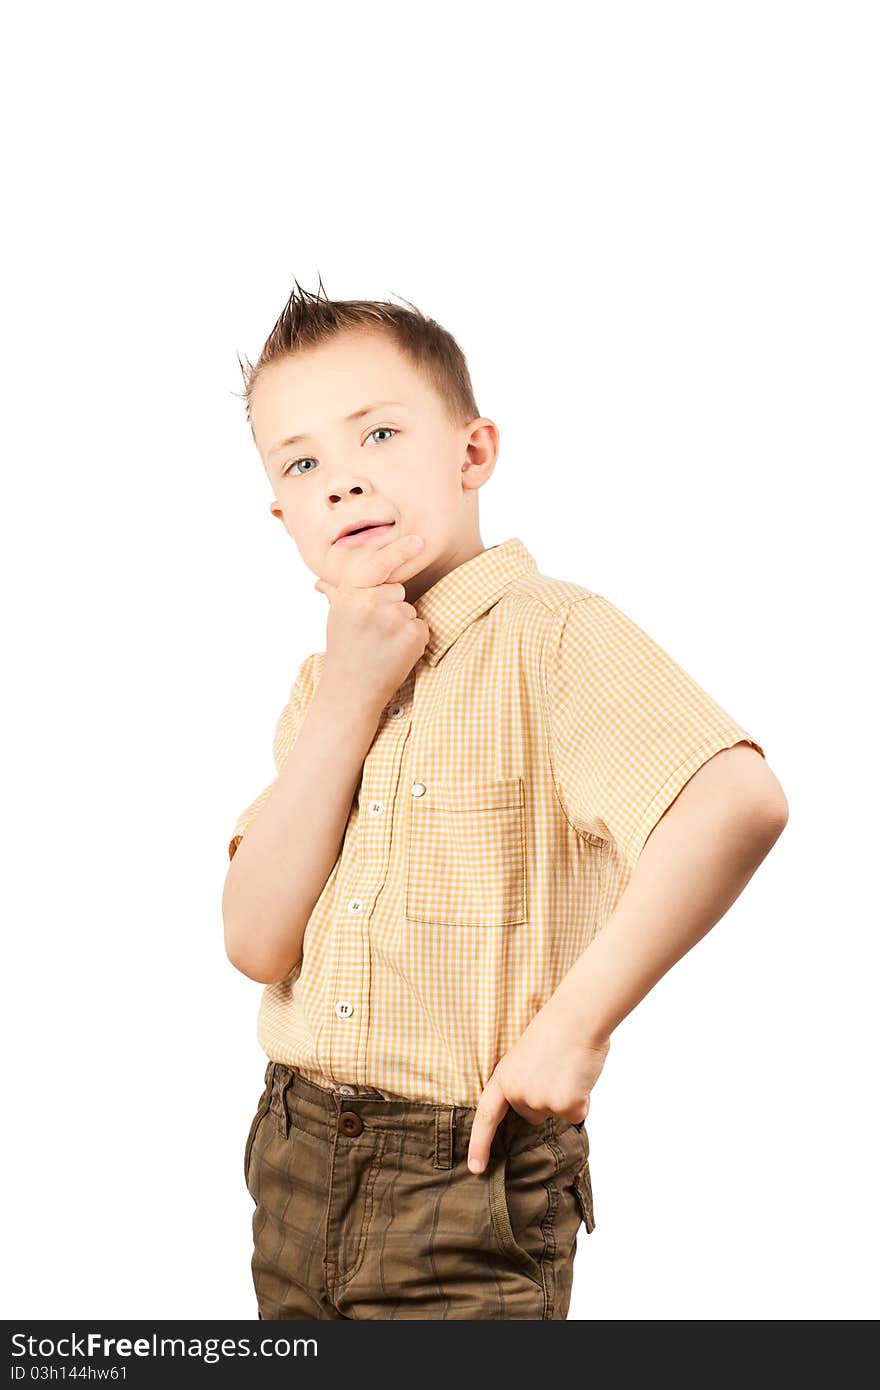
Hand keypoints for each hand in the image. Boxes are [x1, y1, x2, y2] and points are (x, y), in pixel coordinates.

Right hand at [314, 532, 430, 712]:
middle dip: (390, 605)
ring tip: (381, 644)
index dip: (398, 551)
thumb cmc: (344, 652)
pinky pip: (421, 625)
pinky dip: (414, 638)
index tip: (418, 541)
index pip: (377, 564)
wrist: (351, 690)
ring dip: (402, 623)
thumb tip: (320, 582)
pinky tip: (395, 652)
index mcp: (349, 594)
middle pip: (397, 588)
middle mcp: (370, 602)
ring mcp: (392, 618)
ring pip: (409, 608)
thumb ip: (336, 595)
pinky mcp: (412, 634)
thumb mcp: (337, 618)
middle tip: (372, 632)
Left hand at [466, 1001, 610, 1173]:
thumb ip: (522, 1082)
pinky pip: (577, 1115)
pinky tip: (580, 1077)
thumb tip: (535, 1106)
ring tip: (568, 1068)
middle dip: (546, 1097)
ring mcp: (541, 1101)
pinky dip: (583, 1100)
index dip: (479, 1144)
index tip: (476, 1169)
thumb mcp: (524, 1057)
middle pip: (533, 1115)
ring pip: (557, 1114)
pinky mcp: (566, 1106)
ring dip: (567, 1097)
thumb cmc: (555, 1030)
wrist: (576, 1016)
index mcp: (503, 1078)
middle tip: (555, 1067)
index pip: (486, 1117)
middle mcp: (518, 1094)